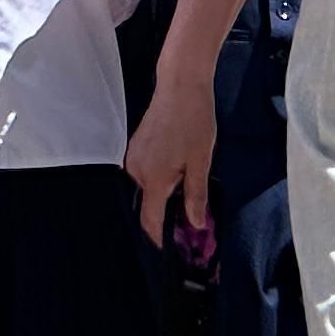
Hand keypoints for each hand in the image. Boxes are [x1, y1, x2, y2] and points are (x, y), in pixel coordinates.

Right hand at [124, 81, 215, 247]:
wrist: (180, 85)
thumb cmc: (194, 120)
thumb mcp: (202, 161)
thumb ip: (195, 195)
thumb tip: (194, 224)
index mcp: (153, 178)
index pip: (150, 220)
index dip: (158, 238)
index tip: (168, 251)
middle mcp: (136, 170)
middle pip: (149, 204)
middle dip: (167, 211)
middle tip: (191, 212)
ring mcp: (133, 158)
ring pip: (148, 188)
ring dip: (165, 191)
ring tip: (187, 179)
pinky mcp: (134, 147)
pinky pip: (145, 172)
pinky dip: (160, 176)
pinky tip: (177, 164)